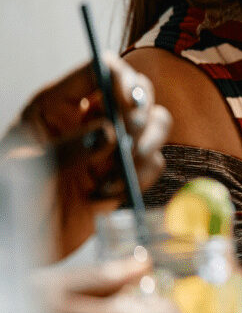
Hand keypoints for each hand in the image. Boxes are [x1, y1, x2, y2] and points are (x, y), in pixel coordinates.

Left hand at [10, 55, 171, 201]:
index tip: (127, 106)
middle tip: (131, 136)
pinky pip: (153, 162)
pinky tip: (110, 193)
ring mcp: (110, 146)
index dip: (121, 78)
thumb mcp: (26, 170)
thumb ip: (66, 148)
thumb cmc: (8, 199)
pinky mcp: (125, 173)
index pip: (99, 70)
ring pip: (155, 123)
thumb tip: (109, 134)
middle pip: (137, 90)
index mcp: (57, 105)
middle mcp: (89, 119)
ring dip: (147, 145)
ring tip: (120, 171)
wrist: (18, 242)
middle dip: (141, 112)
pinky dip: (141, 176)